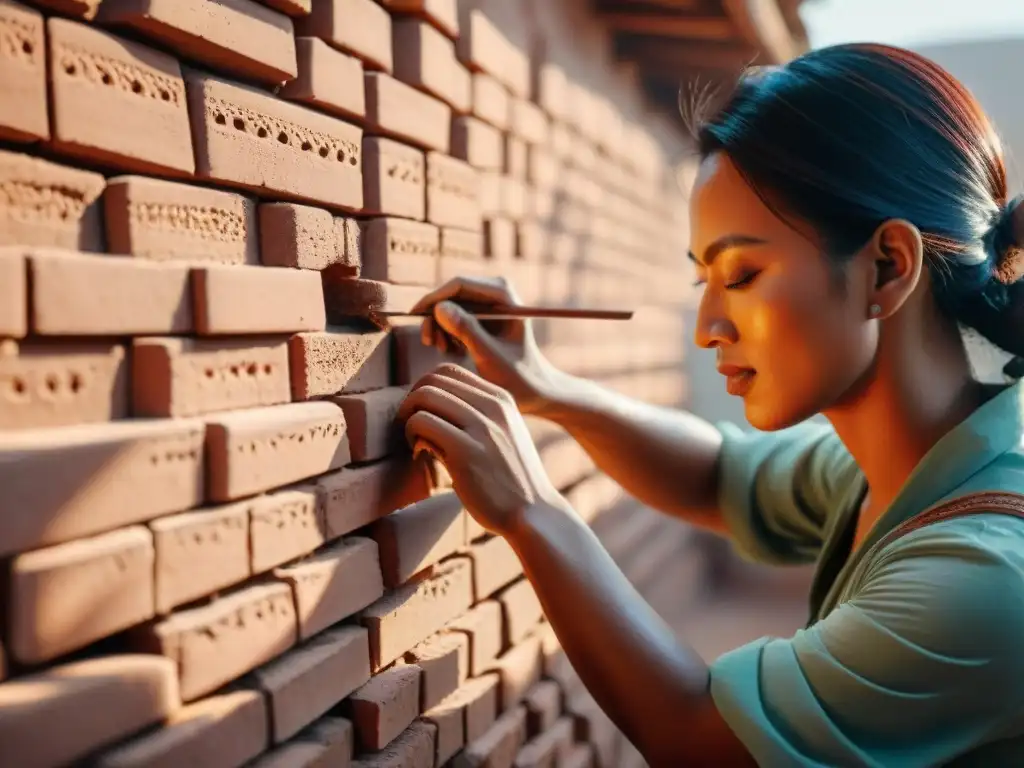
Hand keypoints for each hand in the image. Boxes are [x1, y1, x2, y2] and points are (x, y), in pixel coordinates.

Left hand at [397, 363, 567, 538]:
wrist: (534, 514)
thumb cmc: (513, 480)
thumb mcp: (505, 435)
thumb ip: (479, 417)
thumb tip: (435, 405)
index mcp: (502, 399)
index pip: (450, 371)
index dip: (426, 388)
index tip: (423, 413)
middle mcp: (493, 406)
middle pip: (433, 379)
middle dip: (412, 399)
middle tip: (411, 426)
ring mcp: (482, 427)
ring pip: (424, 396)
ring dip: (408, 417)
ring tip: (415, 440)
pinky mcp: (466, 451)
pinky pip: (422, 423)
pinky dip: (412, 435)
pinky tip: (420, 454)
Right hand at [409, 276, 564, 415]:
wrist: (534, 389)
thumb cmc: (518, 376)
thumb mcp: (489, 356)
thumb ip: (467, 331)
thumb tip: (439, 308)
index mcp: (504, 294)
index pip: (459, 284)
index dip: (433, 298)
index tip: (414, 316)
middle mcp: (496, 291)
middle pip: (452, 293)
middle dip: (436, 317)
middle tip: (430, 343)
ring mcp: (489, 302)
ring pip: (449, 305)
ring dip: (440, 327)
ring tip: (444, 350)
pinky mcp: (482, 315)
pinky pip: (454, 316)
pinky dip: (448, 332)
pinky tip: (455, 351)